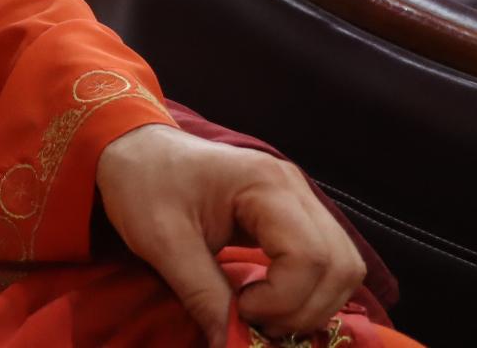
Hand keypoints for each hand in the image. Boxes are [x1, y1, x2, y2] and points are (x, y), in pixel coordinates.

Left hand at [96, 123, 364, 346]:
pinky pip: (327, 264)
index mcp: (265, 183)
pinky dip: (308, 293)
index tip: (238, 309)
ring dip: (310, 305)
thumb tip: (229, 345)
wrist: (133, 149)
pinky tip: (269, 302)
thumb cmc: (142, 184)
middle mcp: (295, 189)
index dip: (282, 299)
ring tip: (258, 313)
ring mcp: (300, 201)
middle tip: (251, 320)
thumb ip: (202, 295)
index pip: (310, 257)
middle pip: (340, 266)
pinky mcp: (295, 217)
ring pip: (343, 269)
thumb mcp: (161, 241)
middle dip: (303, 309)